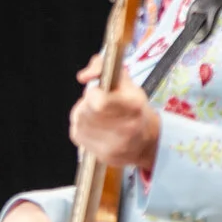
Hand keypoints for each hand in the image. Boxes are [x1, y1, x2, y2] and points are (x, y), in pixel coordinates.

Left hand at [68, 56, 161, 175]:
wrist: (145, 143)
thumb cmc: (134, 109)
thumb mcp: (126, 83)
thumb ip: (102, 67)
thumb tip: (82, 76)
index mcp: (133, 107)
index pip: (98, 101)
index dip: (94, 93)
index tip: (100, 92)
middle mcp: (124, 129)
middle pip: (85, 108)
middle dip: (88, 102)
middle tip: (101, 104)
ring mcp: (110, 145)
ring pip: (78, 119)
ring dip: (84, 114)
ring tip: (100, 116)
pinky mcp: (99, 155)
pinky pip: (77, 132)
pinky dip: (82, 127)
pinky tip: (96, 128)